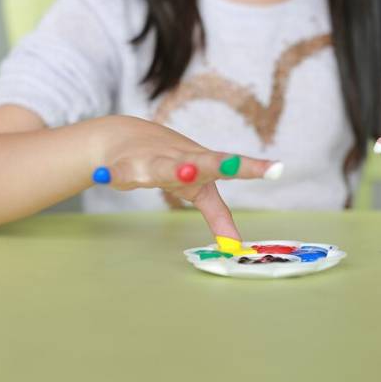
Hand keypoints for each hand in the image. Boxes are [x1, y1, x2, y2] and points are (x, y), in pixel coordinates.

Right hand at [95, 116, 282, 238]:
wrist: (124, 136)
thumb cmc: (171, 162)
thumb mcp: (198, 190)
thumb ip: (219, 216)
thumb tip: (236, 245)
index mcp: (202, 164)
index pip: (232, 166)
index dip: (253, 169)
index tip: (277, 168)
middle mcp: (180, 159)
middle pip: (201, 162)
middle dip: (217, 165)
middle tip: (233, 166)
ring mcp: (151, 161)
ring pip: (161, 167)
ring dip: (170, 170)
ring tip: (183, 172)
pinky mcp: (122, 167)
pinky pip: (117, 173)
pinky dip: (111, 174)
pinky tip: (102, 176)